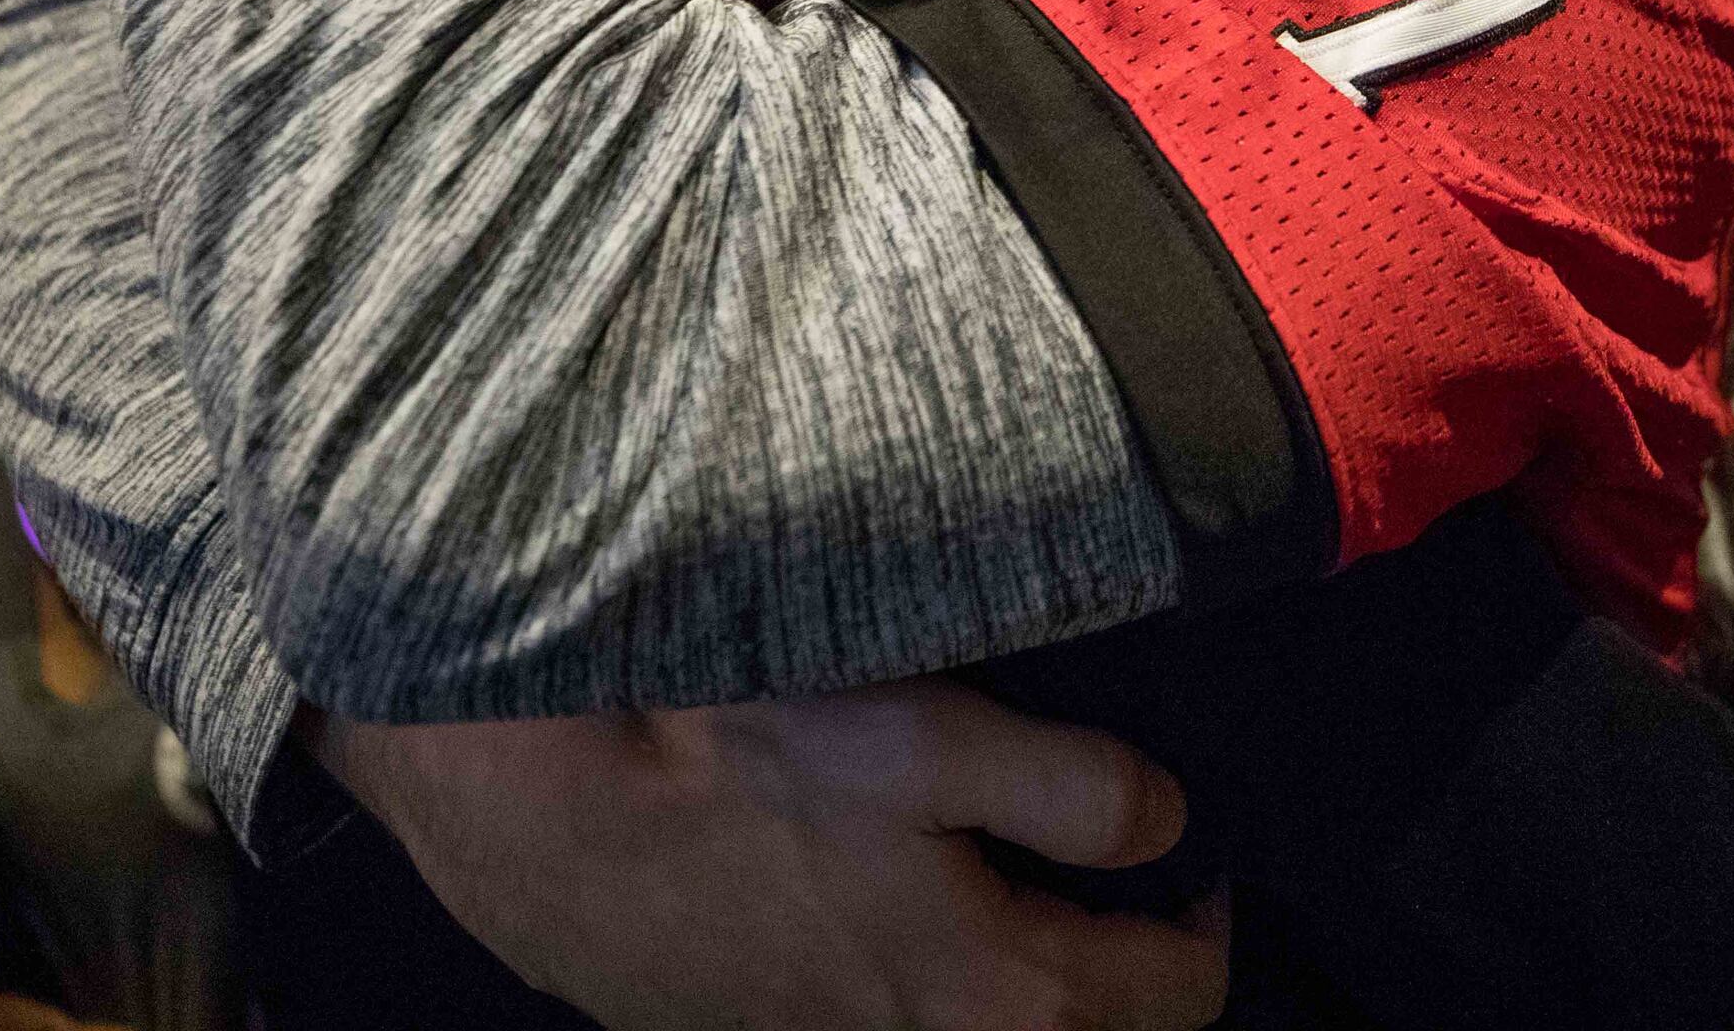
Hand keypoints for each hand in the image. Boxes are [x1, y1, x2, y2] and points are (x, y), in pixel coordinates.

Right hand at [316, 684, 1227, 1030]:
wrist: (529, 795)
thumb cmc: (726, 750)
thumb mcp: (922, 732)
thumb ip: (1072, 788)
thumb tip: (1171, 825)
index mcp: (996, 993)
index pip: (1174, 999)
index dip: (1203, 918)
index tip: (1191, 846)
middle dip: (1117, 969)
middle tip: (1108, 867)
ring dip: (999, 975)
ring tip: (988, 874)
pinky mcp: (743, 1029)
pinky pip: (862, 1018)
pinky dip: (896, 973)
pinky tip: (858, 884)